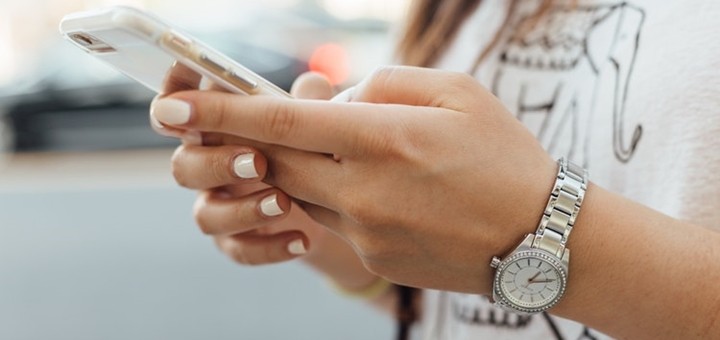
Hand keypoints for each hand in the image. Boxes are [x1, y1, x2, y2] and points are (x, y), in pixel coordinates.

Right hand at [150, 68, 352, 269]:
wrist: (333, 204)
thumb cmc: (311, 147)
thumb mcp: (315, 122)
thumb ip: (309, 102)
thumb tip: (314, 84)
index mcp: (216, 126)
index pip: (177, 110)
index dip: (171, 101)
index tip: (182, 102)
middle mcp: (208, 165)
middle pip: (184, 166)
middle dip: (216, 164)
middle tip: (258, 162)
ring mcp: (220, 206)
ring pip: (206, 215)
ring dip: (242, 209)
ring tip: (284, 203)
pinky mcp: (237, 241)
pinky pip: (238, 249)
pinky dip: (269, 247)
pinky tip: (302, 240)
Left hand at [151, 66, 557, 293]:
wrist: (542, 239)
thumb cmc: (505, 155)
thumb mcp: (456, 92)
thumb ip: (384, 84)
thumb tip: (332, 97)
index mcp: (385, 138)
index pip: (282, 121)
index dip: (221, 112)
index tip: (173, 107)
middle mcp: (364, 188)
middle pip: (276, 160)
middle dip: (250, 140)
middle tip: (242, 123)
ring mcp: (366, 230)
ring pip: (300, 190)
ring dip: (303, 165)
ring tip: (350, 150)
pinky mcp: (372, 256)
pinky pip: (332, 219)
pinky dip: (337, 194)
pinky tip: (382, 188)